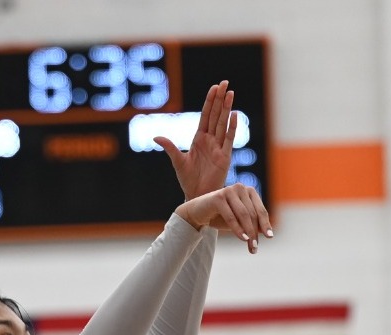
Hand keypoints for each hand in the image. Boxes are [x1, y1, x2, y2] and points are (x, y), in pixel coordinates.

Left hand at [158, 80, 236, 200]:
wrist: (197, 195)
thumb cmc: (187, 180)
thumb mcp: (177, 161)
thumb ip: (169, 147)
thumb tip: (156, 136)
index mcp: (199, 139)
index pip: (206, 115)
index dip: (210, 101)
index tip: (214, 87)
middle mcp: (210, 140)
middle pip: (216, 115)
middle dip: (220, 99)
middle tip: (224, 83)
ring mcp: (219, 147)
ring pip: (223, 123)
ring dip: (227, 108)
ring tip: (231, 93)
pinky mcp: (225, 157)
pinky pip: (229, 140)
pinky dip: (232, 127)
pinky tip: (234, 115)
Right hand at [177, 184, 272, 252]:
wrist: (198, 213)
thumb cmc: (220, 216)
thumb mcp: (239, 221)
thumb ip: (252, 224)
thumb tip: (267, 234)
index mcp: (249, 191)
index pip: (260, 210)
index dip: (266, 224)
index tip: (269, 238)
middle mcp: (240, 188)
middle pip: (253, 214)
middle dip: (255, 232)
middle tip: (255, 248)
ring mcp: (229, 190)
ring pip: (244, 215)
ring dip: (249, 232)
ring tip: (251, 246)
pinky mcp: (218, 197)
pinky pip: (231, 216)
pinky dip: (238, 229)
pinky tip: (243, 239)